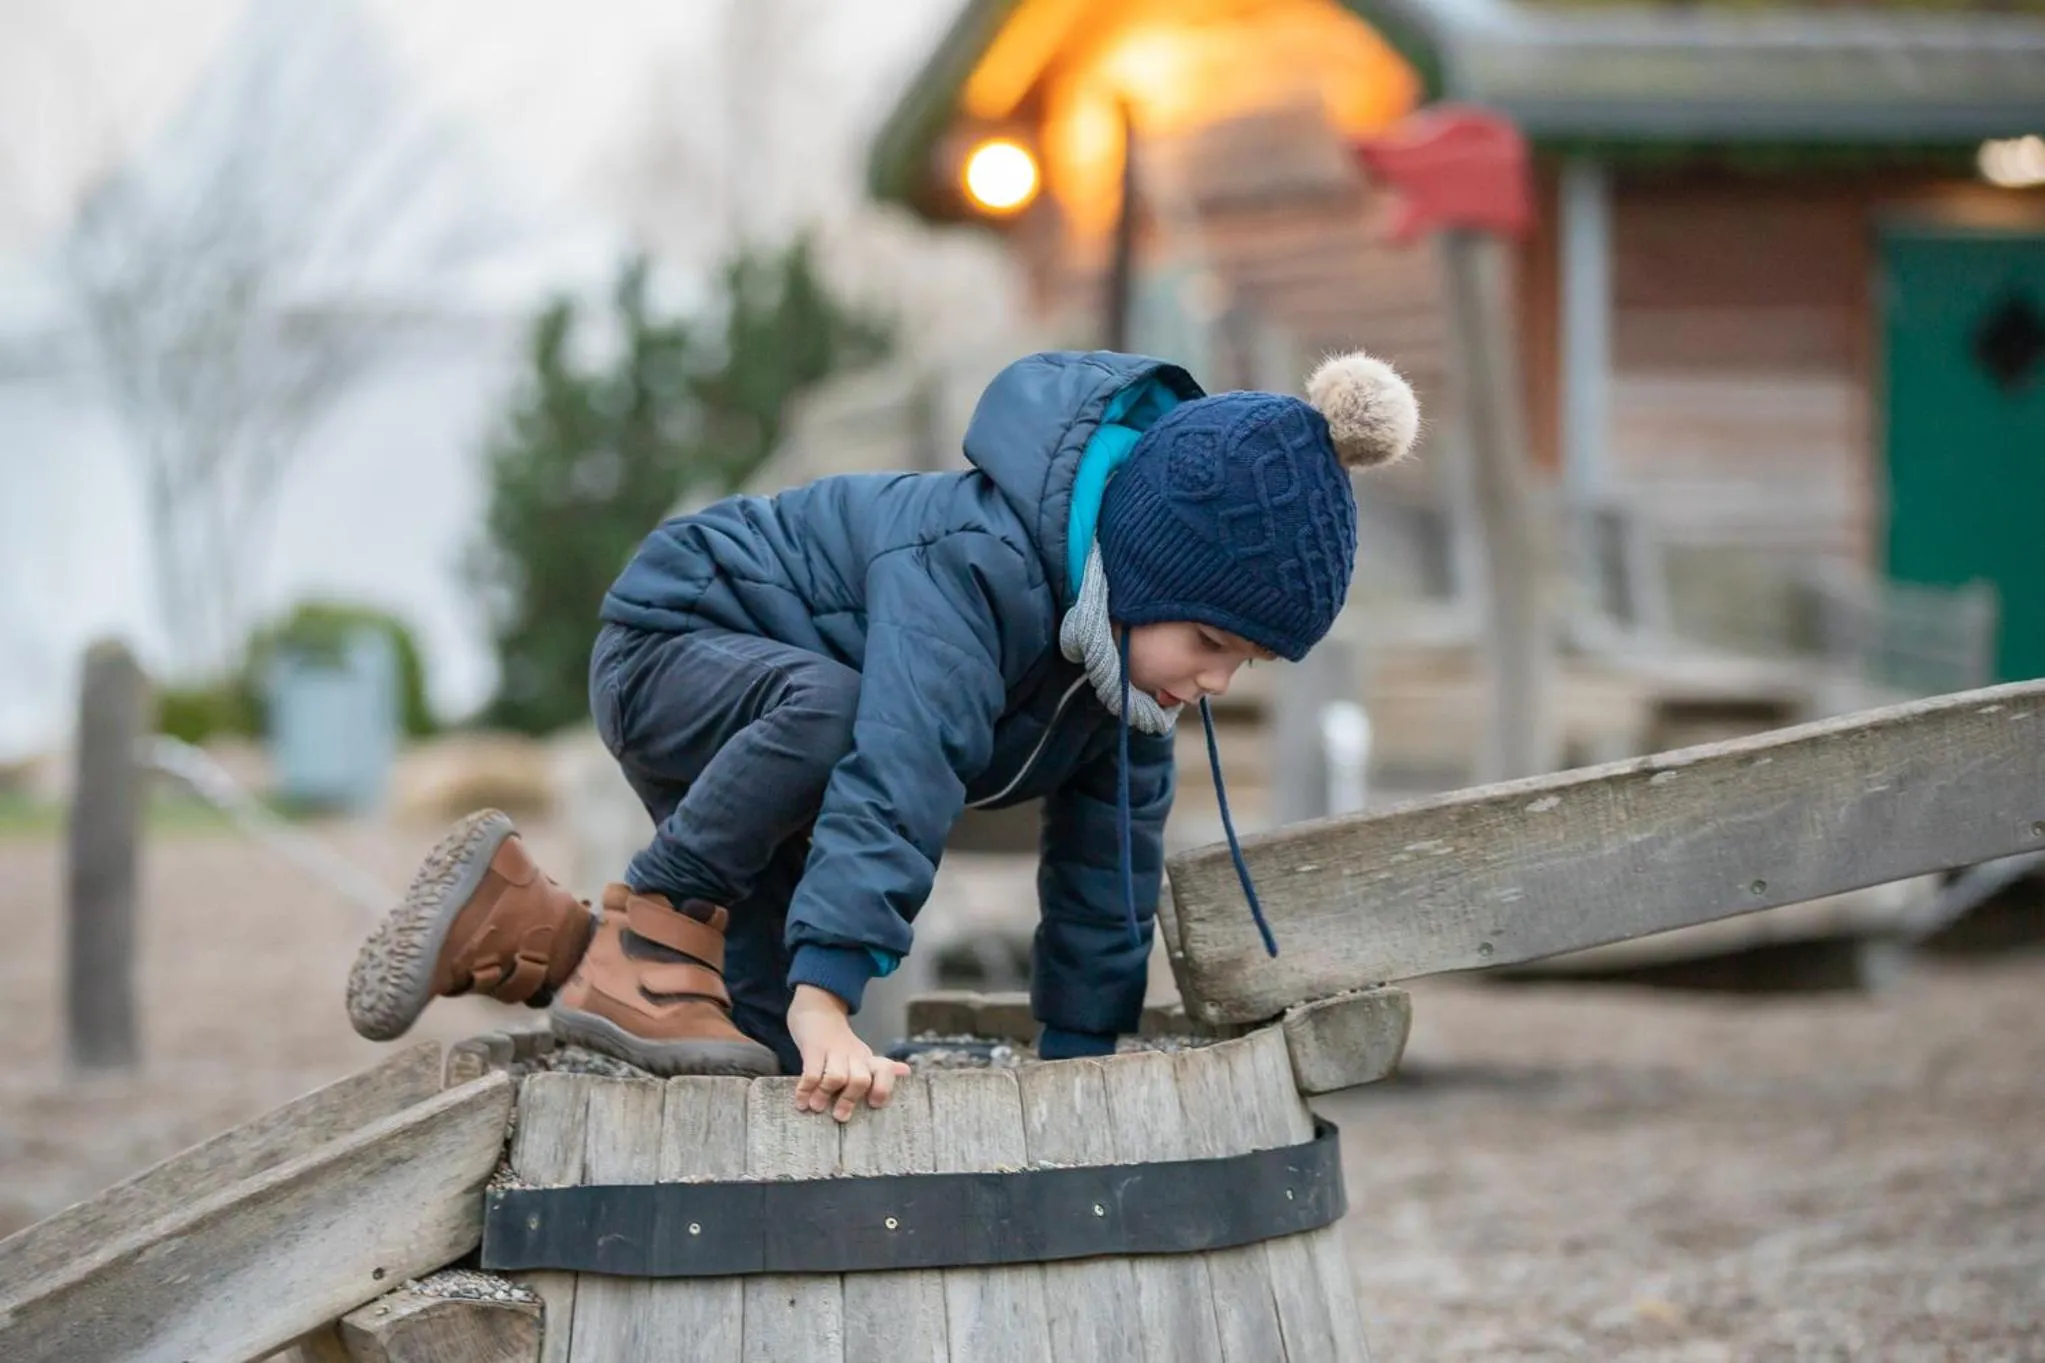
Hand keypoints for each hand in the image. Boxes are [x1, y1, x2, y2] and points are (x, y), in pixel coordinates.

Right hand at [788, 985, 910, 1121]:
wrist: (817, 1009)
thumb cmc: (839, 1041)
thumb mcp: (860, 1054)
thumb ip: (879, 1068)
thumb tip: (906, 1071)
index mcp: (865, 1058)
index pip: (884, 1070)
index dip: (883, 1088)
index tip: (874, 1104)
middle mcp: (853, 1055)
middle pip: (861, 1079)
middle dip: (850, 1099)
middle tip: (840, 1117)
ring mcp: (833, 1051)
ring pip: (838, 1076)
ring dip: (826, 1094)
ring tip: (816, 1107)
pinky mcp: (813, 1048)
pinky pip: (811, 1072)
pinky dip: (806, 1090)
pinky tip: (801, 1102)